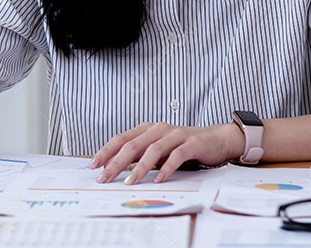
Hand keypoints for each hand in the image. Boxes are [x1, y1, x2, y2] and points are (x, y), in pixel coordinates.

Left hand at [87, 122, 243, 184]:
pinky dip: (166, 167)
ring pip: (153, 149)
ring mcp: (175, 134)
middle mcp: (159, 129)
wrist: (216, 139)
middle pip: (132, 145)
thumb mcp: (159, 150)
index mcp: (148, 129)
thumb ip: (141, 156)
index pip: (121, 139)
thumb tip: (118, 170)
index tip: (94, 165)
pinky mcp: (192, 143)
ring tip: (130, 181)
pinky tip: (159, 178)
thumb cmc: (184, 146)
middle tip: (105, 177)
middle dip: (116, 162)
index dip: (106, 151)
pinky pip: (177, 155)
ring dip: (139, 167)